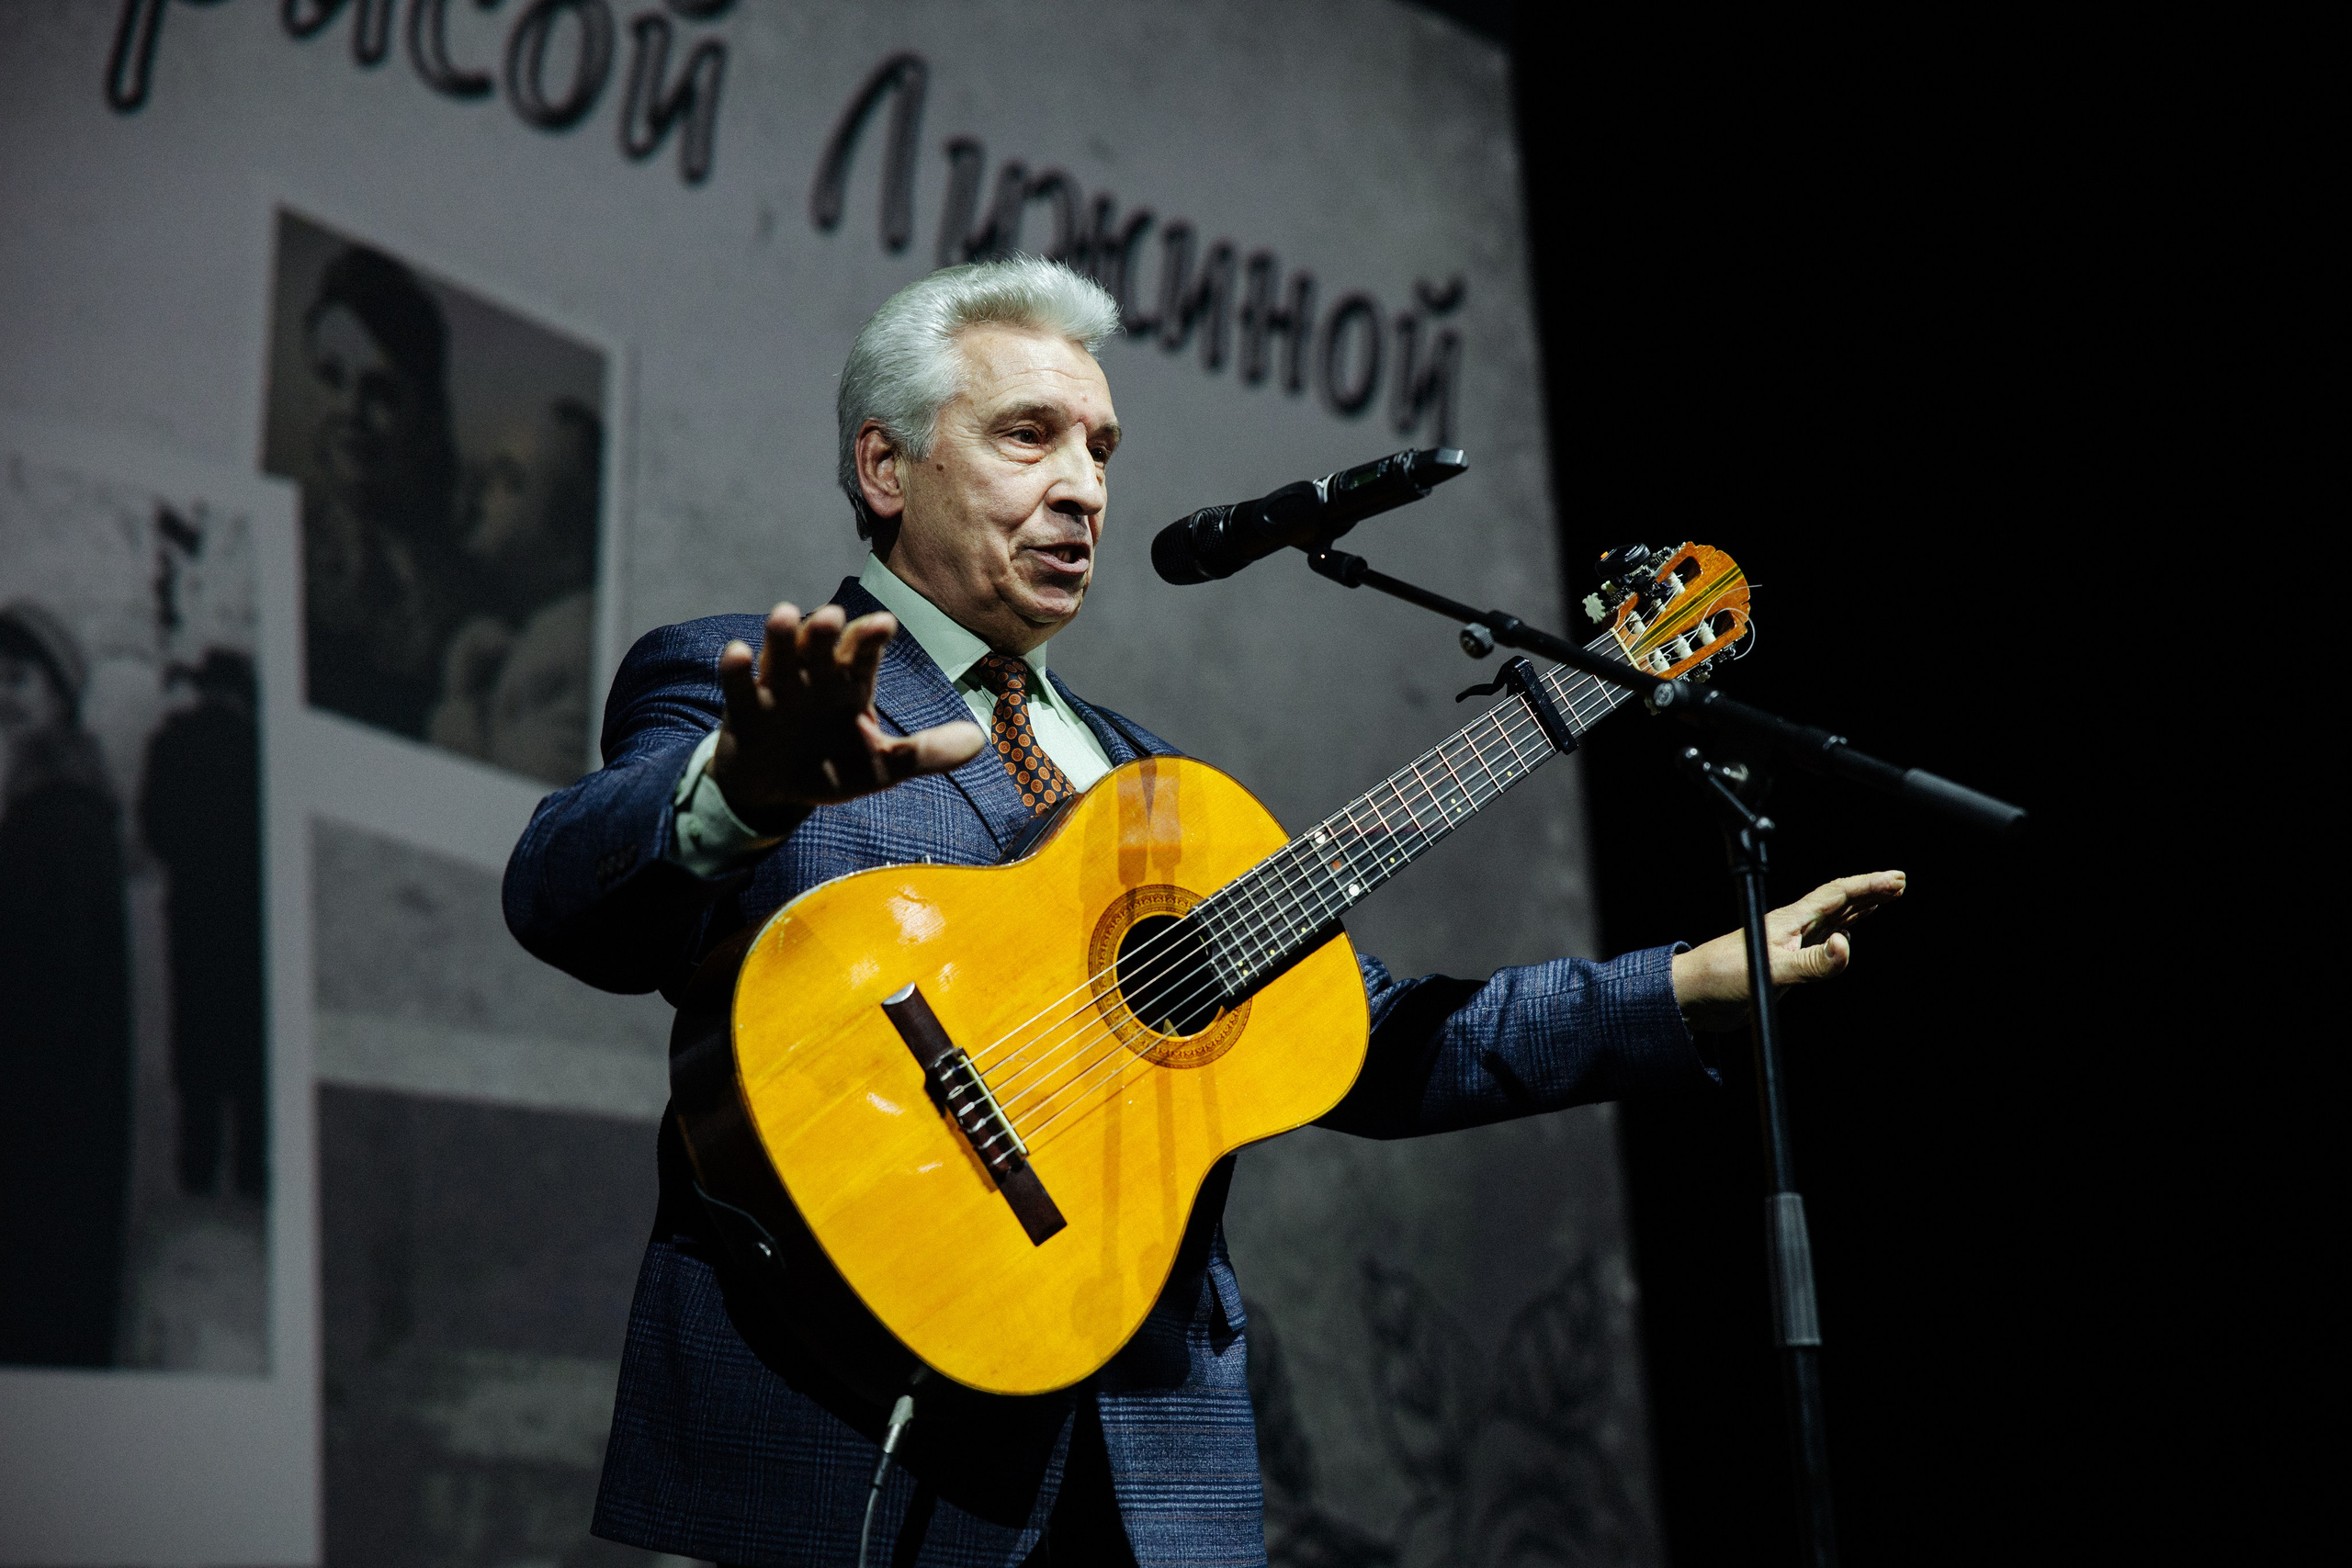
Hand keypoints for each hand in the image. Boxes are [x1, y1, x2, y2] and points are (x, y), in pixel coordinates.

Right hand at [704, 602, 983, 831]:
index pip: (864, 654)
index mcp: (850, 684)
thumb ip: (925, 753)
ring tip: (783, 614)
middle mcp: (815, 677)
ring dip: (781, 636)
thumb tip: (980, 741)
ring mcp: (777, 689)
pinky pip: (738, 686)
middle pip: (821, 646)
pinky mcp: (744, 709)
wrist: (778, 790)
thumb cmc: (832, 766)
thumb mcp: (882, 767)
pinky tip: (737, 652)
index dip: (871, 638)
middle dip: (825, 631)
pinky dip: (735, 670)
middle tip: (831, 615)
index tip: (884, 624)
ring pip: (780, 655)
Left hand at [1670, 871, 1906, 1032]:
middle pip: (1838, 902)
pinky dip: (1842, 935)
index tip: (1897, 878)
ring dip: (1860, 910)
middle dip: (1870, 892)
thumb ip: (1811, 963)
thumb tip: (1847, 946)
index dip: (1868, 886)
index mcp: (1789, 921)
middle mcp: (1791, 928)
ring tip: (1884, 899)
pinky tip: (1846, 936)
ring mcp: (1788, 945)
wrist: (1691, 997)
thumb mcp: (1771, 971)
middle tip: (1900, 883)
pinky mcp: (1784, 964)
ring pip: (1832, 920)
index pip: (1836, 895)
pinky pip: (1821, 944)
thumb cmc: (1721, 977)